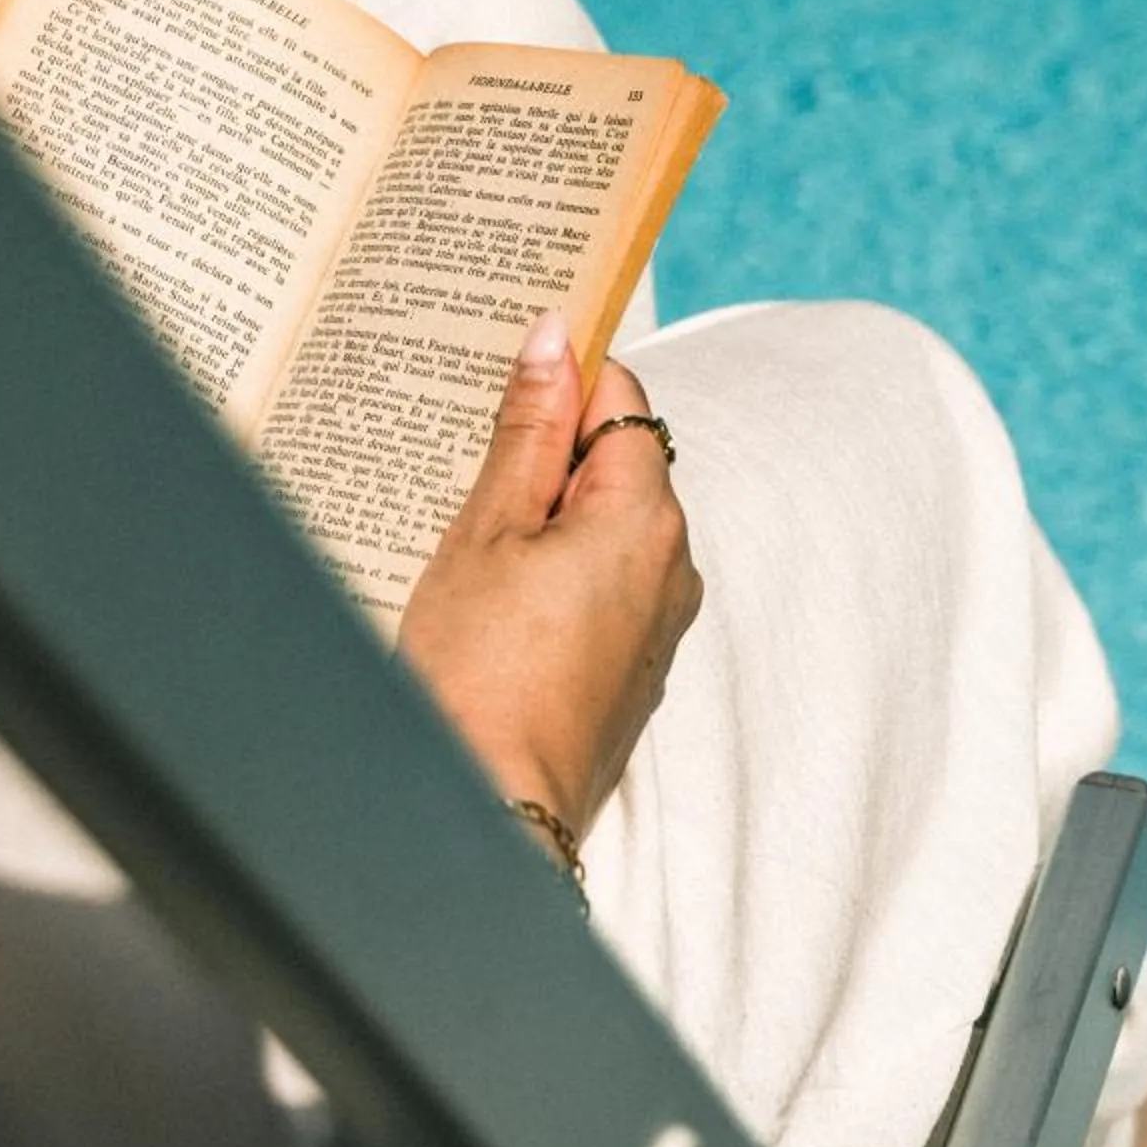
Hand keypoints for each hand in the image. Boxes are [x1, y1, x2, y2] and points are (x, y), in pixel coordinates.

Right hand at [399, 312, 701, 836]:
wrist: (491, 811)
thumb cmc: (478, 670)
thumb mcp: (488, 530)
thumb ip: (529, 429)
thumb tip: (556, 335)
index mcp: (646, 514)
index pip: (621, 397)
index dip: (563, 379)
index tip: (505, 382)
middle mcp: (676, 563)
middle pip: (620, 461)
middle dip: (553, 453)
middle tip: (470, 468)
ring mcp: (663, 622)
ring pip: (612, 525)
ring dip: (555, 516)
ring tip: (477, 543)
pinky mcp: (640, 667)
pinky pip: (611, 583)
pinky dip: (565, 571)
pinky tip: (501, 599)